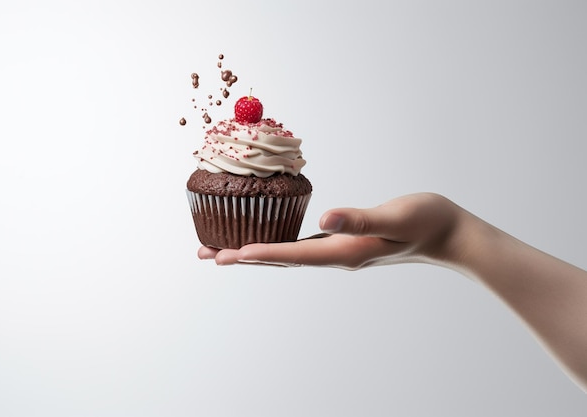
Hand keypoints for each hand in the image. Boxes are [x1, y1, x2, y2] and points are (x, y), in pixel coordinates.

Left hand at [198, 193, 463, 268]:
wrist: (448, 233)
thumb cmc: (427, 221)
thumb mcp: (395, 217)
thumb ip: (360, 219)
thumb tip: (326, 221)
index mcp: (344, 252)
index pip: (294, 255)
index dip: (261, 254)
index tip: (228, 253)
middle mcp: (336, 256)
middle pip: (280, 260)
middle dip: (243, 257)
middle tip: (206, 255)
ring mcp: (338, 253)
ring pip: (287, 255)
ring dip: (254, 252)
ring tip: (223, 250)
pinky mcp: (343, 244)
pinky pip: (300, 246)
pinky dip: (276, 244)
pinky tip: (266, 239)